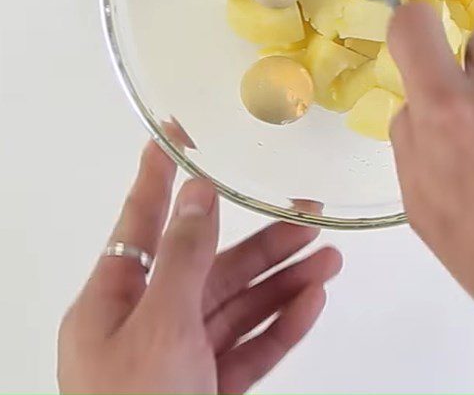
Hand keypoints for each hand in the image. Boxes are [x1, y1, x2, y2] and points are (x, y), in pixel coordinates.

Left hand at [58, 142, 341, 393]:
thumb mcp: (158, 326)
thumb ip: (184, 257)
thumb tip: (198, 193)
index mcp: (114, 301)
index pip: (141, 220)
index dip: (160, 173)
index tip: (175, 133)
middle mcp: (148, 322)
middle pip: (213, 265)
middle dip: (264, 238)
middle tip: (308, 211)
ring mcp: (182, 356)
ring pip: (242, 304)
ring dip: (286, 279)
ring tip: (330, 255)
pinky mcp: (210, 387)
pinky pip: (252, 347)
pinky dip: (284, 324)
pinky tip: (313, 300)